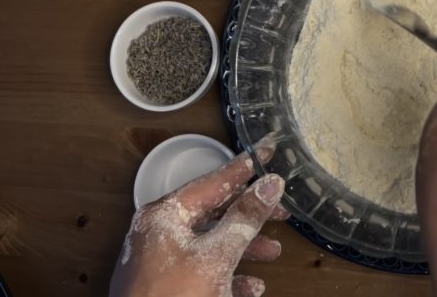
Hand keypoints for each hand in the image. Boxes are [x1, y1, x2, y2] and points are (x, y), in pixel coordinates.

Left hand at [110, 142, 289, 296]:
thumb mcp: (215, 257)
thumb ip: (244, 218)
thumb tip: (268, 184)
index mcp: (163, 217)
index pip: (211, 182)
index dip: (243, 169)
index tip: (266, 153)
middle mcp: (158, 235)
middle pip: (212, 214)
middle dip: (248, 215)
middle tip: (279, 209)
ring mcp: (159, 264)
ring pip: (210, 245)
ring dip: (243, 248)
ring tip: (272, 251)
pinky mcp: (165, 290)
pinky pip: (202, 273)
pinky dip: (228, 277)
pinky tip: (251, 287)